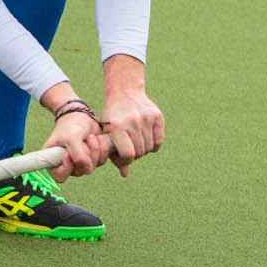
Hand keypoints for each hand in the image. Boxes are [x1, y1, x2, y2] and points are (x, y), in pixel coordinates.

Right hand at [37, 83, 107, 181]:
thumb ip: (77, 155)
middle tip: (83, 141)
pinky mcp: (93, 159)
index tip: (69, 154)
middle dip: (84, 155)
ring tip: (90, 137)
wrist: (82, 115)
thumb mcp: (71, 138)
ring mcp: (81, 163)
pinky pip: (101, 161)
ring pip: (91, 167)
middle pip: (79, 172)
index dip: (66, 168)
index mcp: (55, 161)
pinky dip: (101, 149)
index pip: (60, 176)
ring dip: (93, 151)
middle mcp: (67, 165)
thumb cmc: (71, 126)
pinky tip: (98, 138)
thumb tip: (86, 168)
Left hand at [99, 55, 162, 177]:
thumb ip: (114, 155)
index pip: (128, 154)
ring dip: (144, 149)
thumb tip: (125, 174)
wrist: (124, 92)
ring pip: (150, 148)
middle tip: (130, 148)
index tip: (124, 156)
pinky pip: (159, 140)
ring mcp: (146, 118)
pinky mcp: (157, 116)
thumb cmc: (113, 117)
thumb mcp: (108, 134)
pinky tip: (146, 138)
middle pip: (140, 152)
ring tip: (136, 141)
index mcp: (117, 127)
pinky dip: (154, 144)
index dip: (126, 159)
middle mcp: (132, 121)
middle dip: (135, 154)